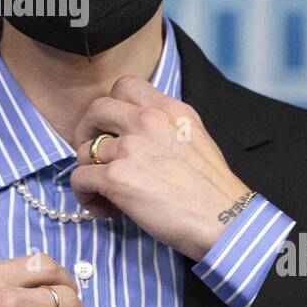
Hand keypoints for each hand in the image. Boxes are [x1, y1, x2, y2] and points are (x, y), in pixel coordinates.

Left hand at [68, 74, 250, 261]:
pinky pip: (80, 178)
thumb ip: (165, 128)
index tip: (112, 129)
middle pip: (96, 109)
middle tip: (95, 156)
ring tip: (106, 195)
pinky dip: (85, 195)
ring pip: (83, 150)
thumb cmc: (214, 191)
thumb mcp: (195, 139)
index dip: (111, 106)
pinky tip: (105, 208)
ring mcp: (130, 147)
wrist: (225, 221)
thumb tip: (134, 137)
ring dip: (89, 172)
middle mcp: (148, 121)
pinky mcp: (117, 177)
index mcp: (169, 110)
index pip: (125, 85)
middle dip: (87, 132)